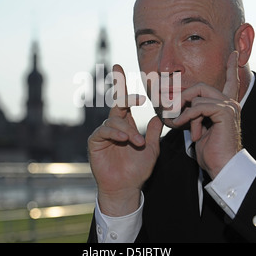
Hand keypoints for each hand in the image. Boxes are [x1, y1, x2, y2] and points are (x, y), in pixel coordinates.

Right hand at [88, 64, 163, 216]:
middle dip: (123, 94)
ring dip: (127, 129)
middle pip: (116, 103)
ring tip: (138, 142)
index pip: (124, 101)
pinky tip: (125, 139)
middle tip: (138, 99)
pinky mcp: (95, 142)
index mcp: (126, 124)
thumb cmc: (138, 170)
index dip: (121, 84)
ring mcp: (103, 133)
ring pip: (114, 120)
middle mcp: (114, 126)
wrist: (126, 188)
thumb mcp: (151, 149)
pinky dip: (116, 133)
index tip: (118, 66)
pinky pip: (104, 131)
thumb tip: (160, 116)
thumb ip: (154, 132)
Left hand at [172, 51, 241, 178]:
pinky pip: (198, 106)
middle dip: (180, 96)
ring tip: (175, 124)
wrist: (222, 166)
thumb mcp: (198, 128)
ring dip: (181, 110)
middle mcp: (229, 103)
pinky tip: (179, 125)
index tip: (234, 54)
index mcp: (225, 106)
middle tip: (167, 109)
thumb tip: (175, 107)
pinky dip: (186, 115)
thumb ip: (192, 114)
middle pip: (200, 87)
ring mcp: (228, 106)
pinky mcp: (225, 113)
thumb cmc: (211, 152)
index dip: (230, 68)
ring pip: (197, 95)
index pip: (230, 82)